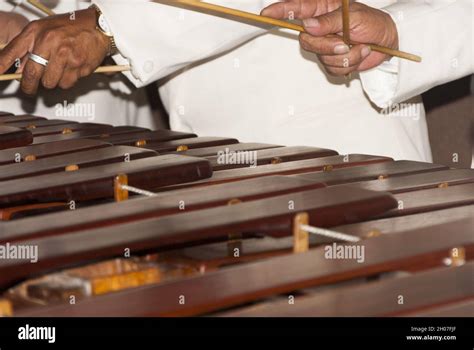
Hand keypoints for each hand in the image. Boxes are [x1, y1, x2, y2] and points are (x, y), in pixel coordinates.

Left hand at [0, 8, 109, 93]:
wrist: (98, 27)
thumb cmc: (71, 27)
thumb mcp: (44, 29)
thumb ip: (29, 47)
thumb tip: (20, 68)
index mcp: (38, 32)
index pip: (13, 51)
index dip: (2, 65)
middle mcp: (50, 43)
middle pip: (32, 75)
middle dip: (29, 86)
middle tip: (29, 89)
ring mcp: (66, 56)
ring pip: (50, 83)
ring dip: (52, 81)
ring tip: (58, 70)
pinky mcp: (80, 67)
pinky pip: (66, 83)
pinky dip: (66, 81)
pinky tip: (70, 70)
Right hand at [263, 1, 398, 75]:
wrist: (388, 41)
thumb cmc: (372, 23)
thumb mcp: (353, 17)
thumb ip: (329, 22)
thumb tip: (308, 26)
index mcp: (322, 10)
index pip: (295, 10)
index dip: (279, 11)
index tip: (266, 15)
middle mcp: (319, 28)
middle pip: (306, 41)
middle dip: (327, 46)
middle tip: (345, 44)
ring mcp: (324, 46)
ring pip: (321, 57)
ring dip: (343, 56)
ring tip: (359, 47)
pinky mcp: (331, 62)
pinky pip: (332, 69)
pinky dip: (348, 65)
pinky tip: (358, 54)